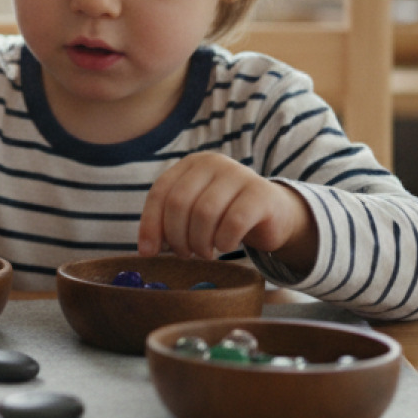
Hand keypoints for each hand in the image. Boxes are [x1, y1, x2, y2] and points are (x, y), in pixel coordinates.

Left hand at [138, 152, 317, 272]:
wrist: (273, 214)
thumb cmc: (225, 215)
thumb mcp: (194, 212)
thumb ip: (170, 221)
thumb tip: (145, 250)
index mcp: (191, 164)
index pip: (160, 192)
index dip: (151, 224)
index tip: (147, 252)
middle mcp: (213, 163)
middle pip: (179, 203)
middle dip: (177, 237)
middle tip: (184, 254)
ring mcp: (239, 174)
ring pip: (204, 213)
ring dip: (200, 242)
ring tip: (205, 252)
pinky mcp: (260, 193)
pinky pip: (233, 222)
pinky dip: (224, 241)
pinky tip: (226, 245)